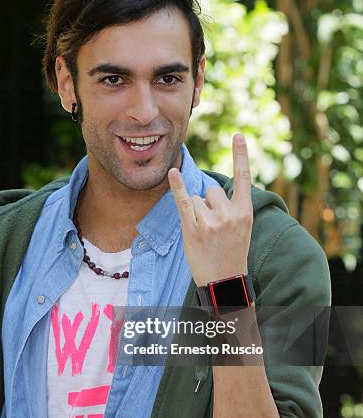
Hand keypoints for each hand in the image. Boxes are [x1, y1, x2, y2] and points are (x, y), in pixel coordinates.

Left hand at [168, 134, 252, 286]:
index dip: (241, 155)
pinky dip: (177, 187)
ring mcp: (211, 221)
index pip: (244, 178)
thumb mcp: (243, 229)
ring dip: (197, 213)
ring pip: (197, 199)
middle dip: (209, 205)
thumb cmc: (232, 254)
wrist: (224, 282)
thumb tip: (211, 190)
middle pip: (212, 191)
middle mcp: (229, 214)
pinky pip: (184, 202)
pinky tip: (172, 173)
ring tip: (205, 235)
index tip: (238, 134)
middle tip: (214, 229)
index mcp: (245, 212)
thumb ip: (232, 208)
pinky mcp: (194, 228)